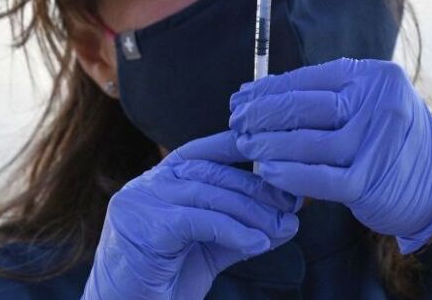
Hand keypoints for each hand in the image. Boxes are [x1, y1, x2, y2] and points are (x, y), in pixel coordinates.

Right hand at [81, 131, 301, 299]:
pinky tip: (259, 243)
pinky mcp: (145, 227)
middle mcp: (146, 185)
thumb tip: (287, 221)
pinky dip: (234, 231)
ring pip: (208, 195)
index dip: (236, 148)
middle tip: (291, 206)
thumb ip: (238, 229)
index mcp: (158, 182)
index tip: (274, 153)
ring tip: (281, 228)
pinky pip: (199, 221)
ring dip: (252, 212)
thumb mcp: (207, 250)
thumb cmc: (162, 284)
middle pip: (211, 174)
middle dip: (256, 189)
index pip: (201, 153)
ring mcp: (141, 202)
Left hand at [228, 58, 431, 252]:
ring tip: (246, 145)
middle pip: (304, 106)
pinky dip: (289, 175)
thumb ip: (328, 99)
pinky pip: (318, 178)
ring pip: (307, 141)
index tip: (241, 99)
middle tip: (236, 122)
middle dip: (262, 114)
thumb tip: (263, 96)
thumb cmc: (392, 145)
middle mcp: (379, 103)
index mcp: (375, 77)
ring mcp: (377, 142)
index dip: (269, 90)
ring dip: (269, 144)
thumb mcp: (370, 107)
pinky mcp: (371, 181)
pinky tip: (268, 171)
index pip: (309, 79)